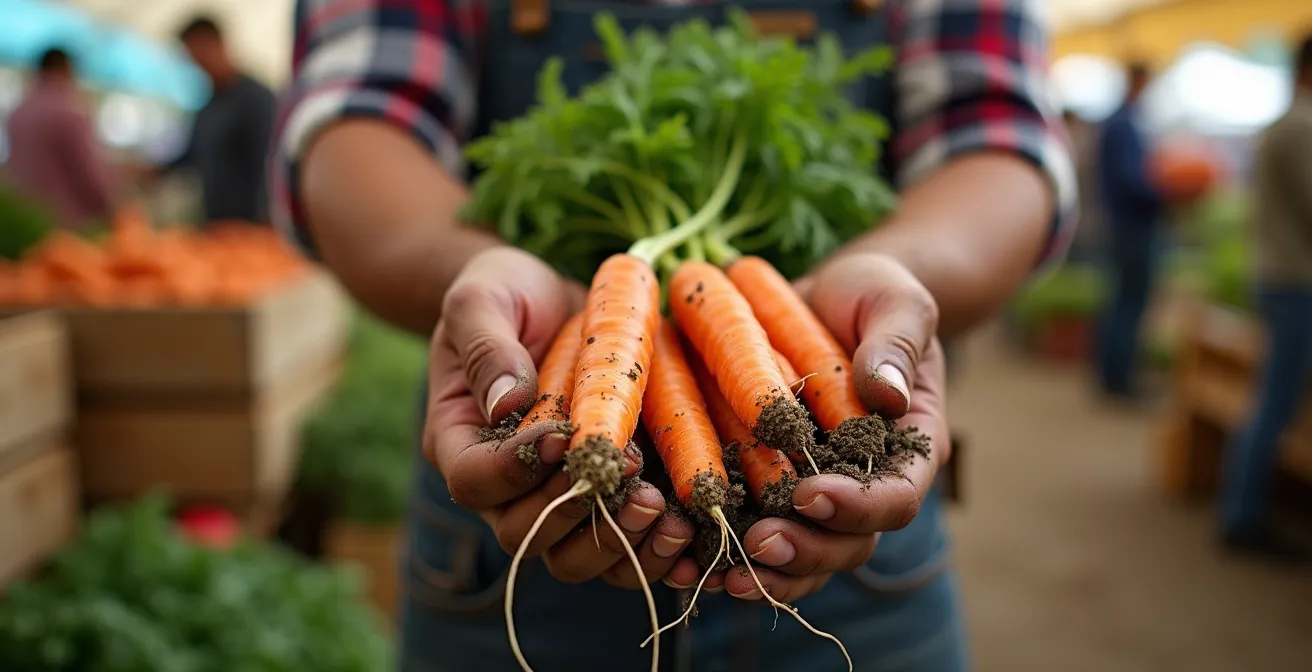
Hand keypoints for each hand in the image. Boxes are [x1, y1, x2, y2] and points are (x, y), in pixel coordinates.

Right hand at [424, 247, 694, 587]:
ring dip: (623, 544)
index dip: (515, 471)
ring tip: (666, 511)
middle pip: (526, 535)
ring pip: (577, 557)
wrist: (550, 296)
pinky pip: (626, 550)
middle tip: (628, 474)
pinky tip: (692, 537)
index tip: (558, 436)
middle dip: (578, 514)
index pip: (475, 481)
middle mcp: (505, 485)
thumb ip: (486, 345)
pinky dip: (657, 553)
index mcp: (461, 440)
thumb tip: (505, 401)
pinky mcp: (609, 496)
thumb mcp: (481, 299)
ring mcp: (557, 496)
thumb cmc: (504, 291)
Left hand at [665, 252, 950, 600]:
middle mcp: (862, 485)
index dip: (857, 507)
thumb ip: (896, 343)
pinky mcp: (766, 488)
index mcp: (906, 449)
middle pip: (846, 545)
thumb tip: (887, 394)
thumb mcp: (895, 301)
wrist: (828, 298)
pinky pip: (750, 535)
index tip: (813, 493)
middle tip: (758, 542)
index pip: (896, 498)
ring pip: (798, 558)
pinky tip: (679, 561)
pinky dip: (718, 553)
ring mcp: (813, 493)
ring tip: (718, 575)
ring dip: (761, 574)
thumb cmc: (873, 294)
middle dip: (804, 551)